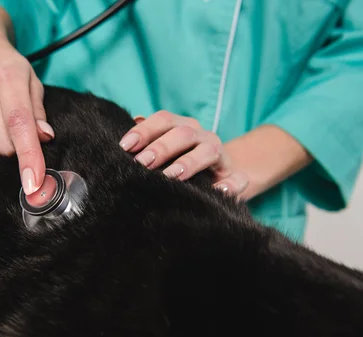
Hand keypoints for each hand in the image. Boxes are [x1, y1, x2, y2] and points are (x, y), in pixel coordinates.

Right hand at [0, 4, 52, 194]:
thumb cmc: (4, 66)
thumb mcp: (30, 79)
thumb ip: (38, 111)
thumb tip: (45, 138)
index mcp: (8, 80)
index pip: (19, 127)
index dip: (29, 158)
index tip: (34, 184)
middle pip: (3, 147)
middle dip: (15, 151)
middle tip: (15, 136)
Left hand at [119, 111, 248, 197]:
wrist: (218, 178)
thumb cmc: (180, 163)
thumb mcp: (164, 150)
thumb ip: (147, 140)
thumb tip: (131, 123)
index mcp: (183, 127)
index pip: (164, 120)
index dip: (144, 130)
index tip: (124, 146)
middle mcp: (202, 137)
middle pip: (183, 134)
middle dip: (161, 147)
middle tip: (142, 162)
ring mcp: (220, 156)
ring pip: (208, 151)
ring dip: (189, 162)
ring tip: (171, 175)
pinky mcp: (235, 177)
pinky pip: (238, 179)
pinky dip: (230, 184)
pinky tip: (218, 190)